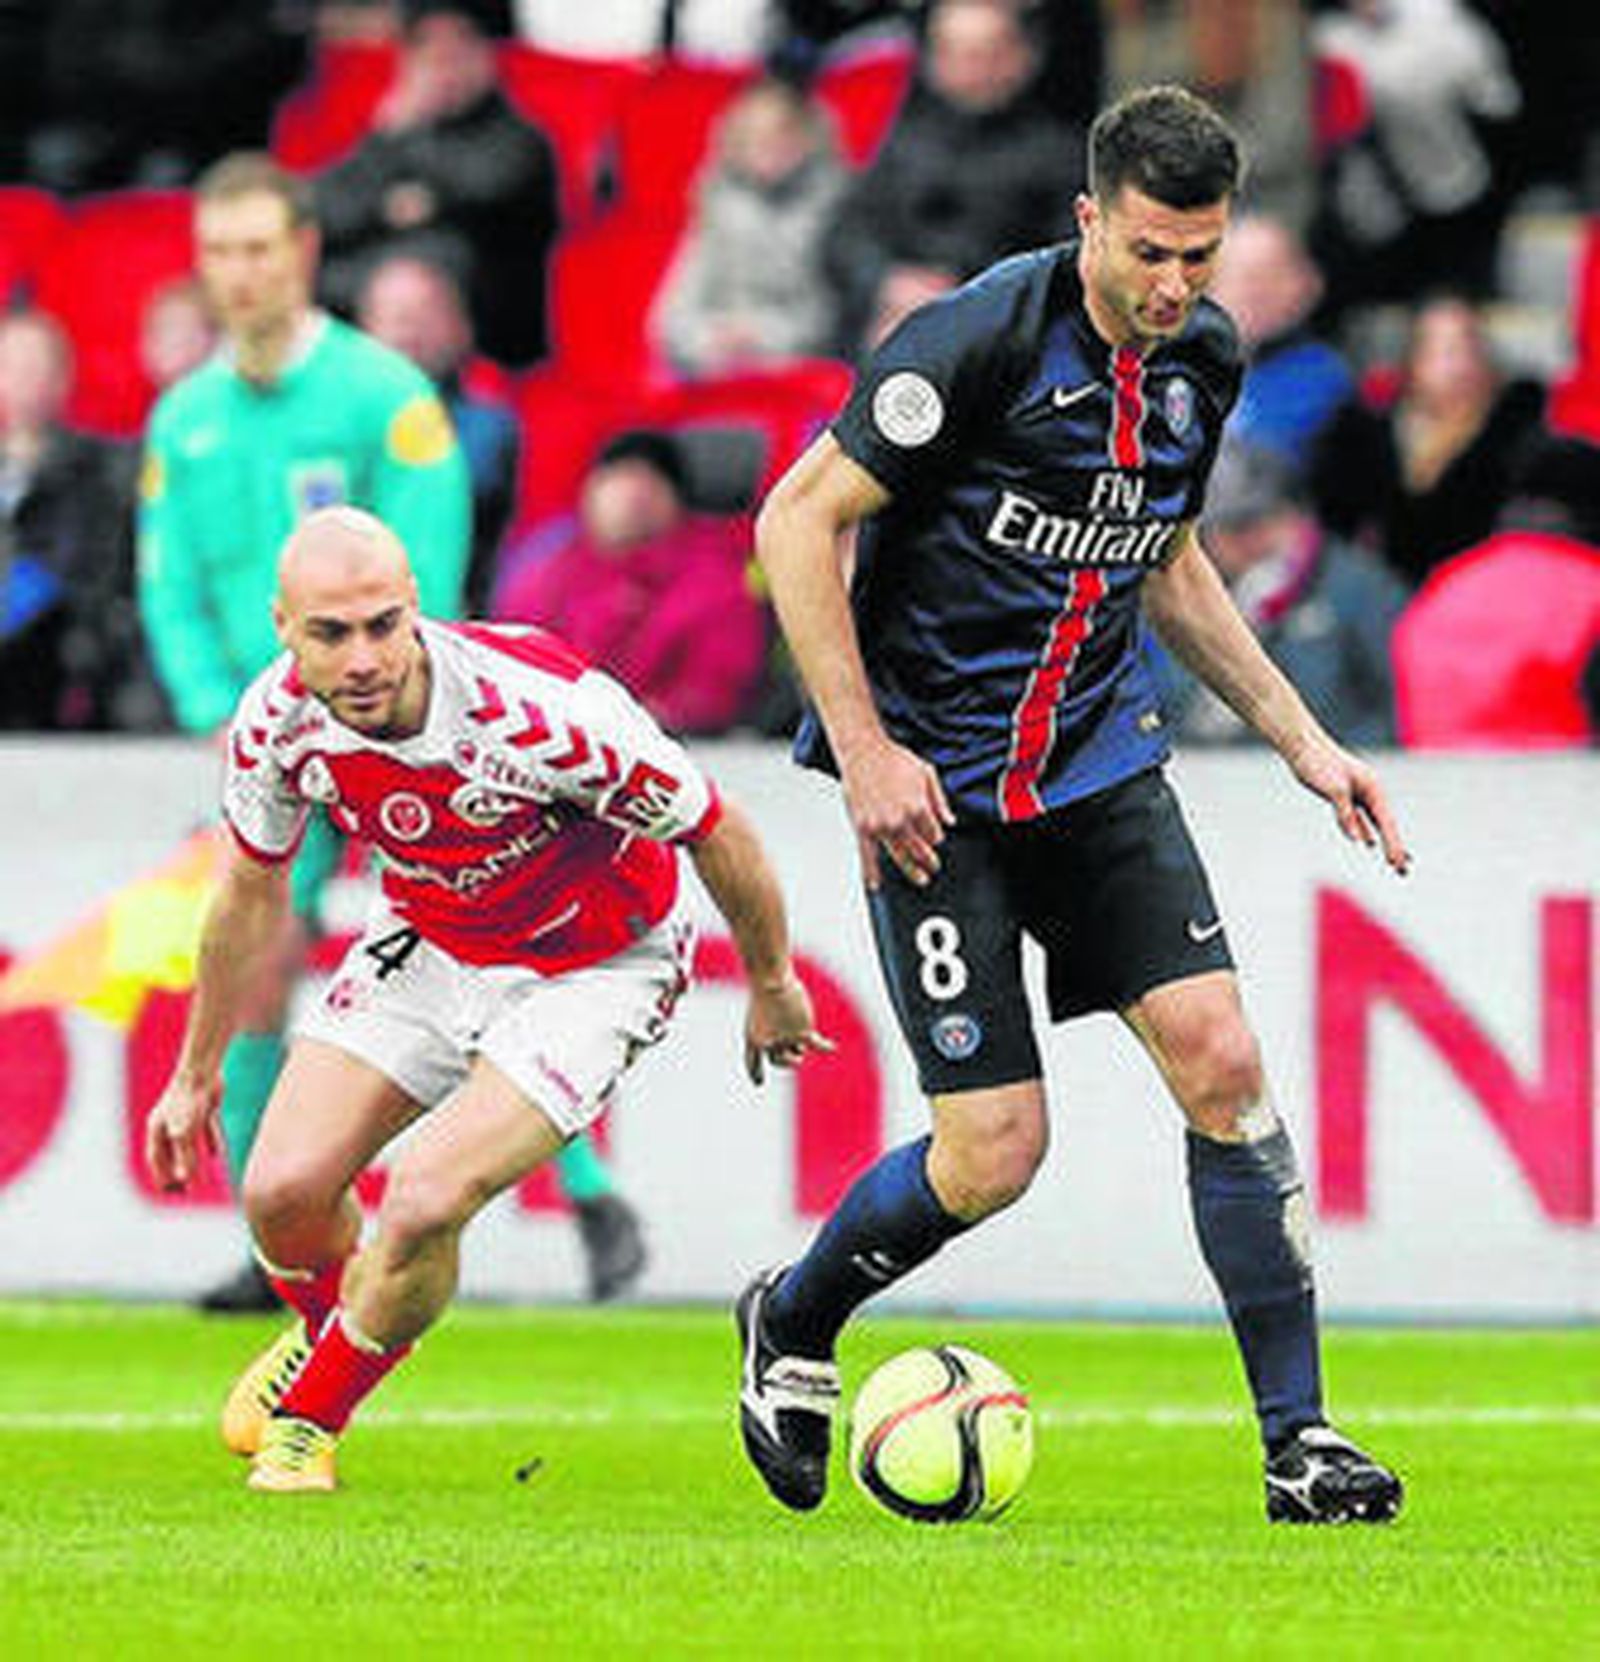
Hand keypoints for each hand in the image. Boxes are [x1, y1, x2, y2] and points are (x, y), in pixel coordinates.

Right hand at [144, 1073, 222, 1192]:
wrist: (202, 1070)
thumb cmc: (187, 1100)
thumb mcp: (184, 1133)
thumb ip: (185, 1156)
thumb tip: (184, 1178)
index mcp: (157, 1128)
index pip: (156, 1157)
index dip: (161, 1174)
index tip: (169, 1191)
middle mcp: (170, 1122)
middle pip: (171, 1152)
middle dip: (177, 1171)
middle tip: (186, 1190)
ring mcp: (187, 1115)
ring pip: (189, 1143)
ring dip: (194, 1160)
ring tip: (201, 1177)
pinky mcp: (204, 1108)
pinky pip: (207, 1129)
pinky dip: (211, 1142)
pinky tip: (217, 1154)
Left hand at [744, 968, 834, 1085]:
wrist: (772, 982)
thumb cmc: (764, 990)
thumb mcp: (761, 1009)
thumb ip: (772, 1030)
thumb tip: (795, 1049)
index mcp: (753, 1039)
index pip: (752, 1061)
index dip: (755, 1073)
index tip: (759, 1082)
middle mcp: (768, 1044)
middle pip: (778, 1061)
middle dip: (787, 1061)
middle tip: (794, 1058)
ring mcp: (786, 1041)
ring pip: (797, 1053)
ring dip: (800, 1047)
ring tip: (798, 1029)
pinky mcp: (803, 1034)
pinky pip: (816, 1045)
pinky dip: (825, 1047)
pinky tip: (832, 1047)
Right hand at [839, 734, 954, 889]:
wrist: (863, 752)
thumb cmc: (893, 759)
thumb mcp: (926, 773)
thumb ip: (940, 800)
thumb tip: (950, 821)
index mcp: (918, 807)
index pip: (934, 834)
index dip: (936, 837)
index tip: (934, 837)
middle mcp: (899, 820)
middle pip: (919, 849)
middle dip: (929, 860)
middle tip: (934, 867)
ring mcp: (880, 826)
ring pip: (899, 855)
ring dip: (911, 870)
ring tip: (921, 878)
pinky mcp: (862, 827)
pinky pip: (866, 855)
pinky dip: (871, 872)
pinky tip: (875, 884)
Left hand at [1284, 731, 1411, 874]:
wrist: (1302, 745)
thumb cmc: (1318, 764)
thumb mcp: (1333, 790)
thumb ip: (1346, 814)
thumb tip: (1356, 839)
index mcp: (1372, 789)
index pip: (1385, 824)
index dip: (1392, 845)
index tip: (1397, 864)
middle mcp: (1369, 792)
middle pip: (1386, 826)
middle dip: (1396, 849)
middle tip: (1404, 872)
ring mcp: (1357, 794)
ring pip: (1375, 824)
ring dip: (1385, 843)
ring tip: (1396, 861)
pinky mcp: (1343, 796)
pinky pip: (1359, 819)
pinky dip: (1365, 832)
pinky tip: (1369, 843)